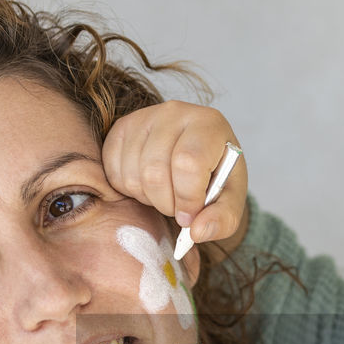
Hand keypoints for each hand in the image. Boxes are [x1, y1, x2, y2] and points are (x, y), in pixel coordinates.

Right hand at [102, 101, 248, 246]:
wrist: (196, 157)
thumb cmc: (215, 178)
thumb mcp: (229, 202)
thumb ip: (222, 220)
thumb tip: (197, 232)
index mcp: (210, 124)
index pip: (188, 162)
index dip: (187, 198)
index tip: (190, 215)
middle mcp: (175, 112)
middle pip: (155, 171)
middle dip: (166, 203)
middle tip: (177, 207)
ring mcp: (145, 117)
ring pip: (133, 174)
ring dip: (147, 198)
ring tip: (165, 193)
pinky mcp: (122, 127)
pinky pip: (113, 170)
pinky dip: (128, 189)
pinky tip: (147, 184)